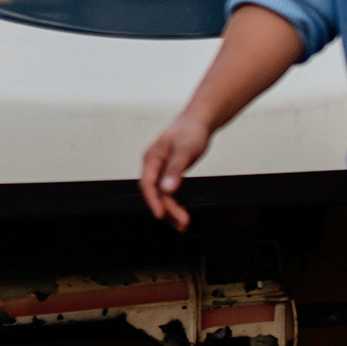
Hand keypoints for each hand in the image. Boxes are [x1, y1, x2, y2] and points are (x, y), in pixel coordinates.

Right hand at [138, 112, 212, 231]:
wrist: (198, 121)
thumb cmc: (190, 130)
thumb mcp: (185, 149)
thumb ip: (175, 169)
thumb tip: (167, 189)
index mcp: (152, 158)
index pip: (147, 183)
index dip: (152, 200)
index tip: (160, 214)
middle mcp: (154, 165)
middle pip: (155, 192)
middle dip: (167, 209)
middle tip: (183, 222)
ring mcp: (161, 170)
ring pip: (162, 195)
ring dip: (171, 210)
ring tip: (183, 224)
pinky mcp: (170, 173)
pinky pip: (169, 192)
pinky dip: (174, 204)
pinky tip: (181, 214)